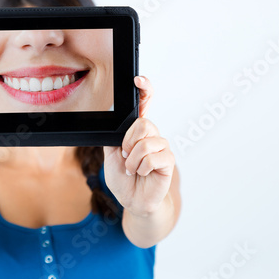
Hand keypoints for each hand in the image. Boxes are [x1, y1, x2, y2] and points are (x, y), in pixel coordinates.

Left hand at [103, 76, 174, 216]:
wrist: (131, 199)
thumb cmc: (123, 177)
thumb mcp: (109, 155)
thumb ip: (113, 137)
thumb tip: (114, 123)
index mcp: (137, 131)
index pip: (145, 105)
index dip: (144, 90)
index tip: (138, 80)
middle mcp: (151, 135)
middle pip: (143, 124)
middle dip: (128, 143)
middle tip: (125, 156)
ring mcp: (161, 147)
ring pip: (145, 142)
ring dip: (132, 160)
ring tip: (132, 169)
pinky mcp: (168, 161)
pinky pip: (153, 157)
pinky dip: (141, 167)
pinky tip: (141, 173)